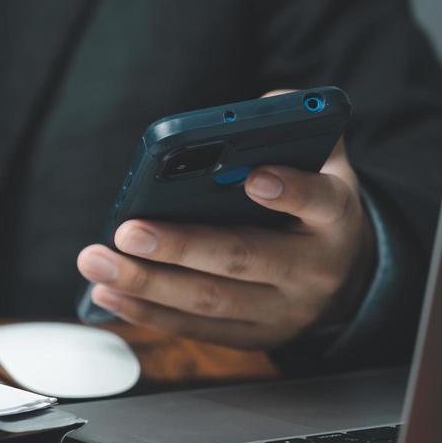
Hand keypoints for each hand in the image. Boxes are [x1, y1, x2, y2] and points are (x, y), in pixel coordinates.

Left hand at [76, 139, 375, 350]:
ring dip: (147, 283)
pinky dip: (148, 311)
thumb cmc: (313, 203)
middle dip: (180, 246)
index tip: (253, 177)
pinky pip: (196, 327)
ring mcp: (284, 311)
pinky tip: (108, 292)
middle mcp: (314, 269)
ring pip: (210, 299)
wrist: (343, 275)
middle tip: (127, 231)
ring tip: (98, 262)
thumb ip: (296, 125)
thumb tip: (261, 106)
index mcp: (335, 216)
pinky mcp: (255, 336)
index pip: (320, 201)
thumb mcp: (322, 160)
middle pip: (243, 257)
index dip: (291, 190)